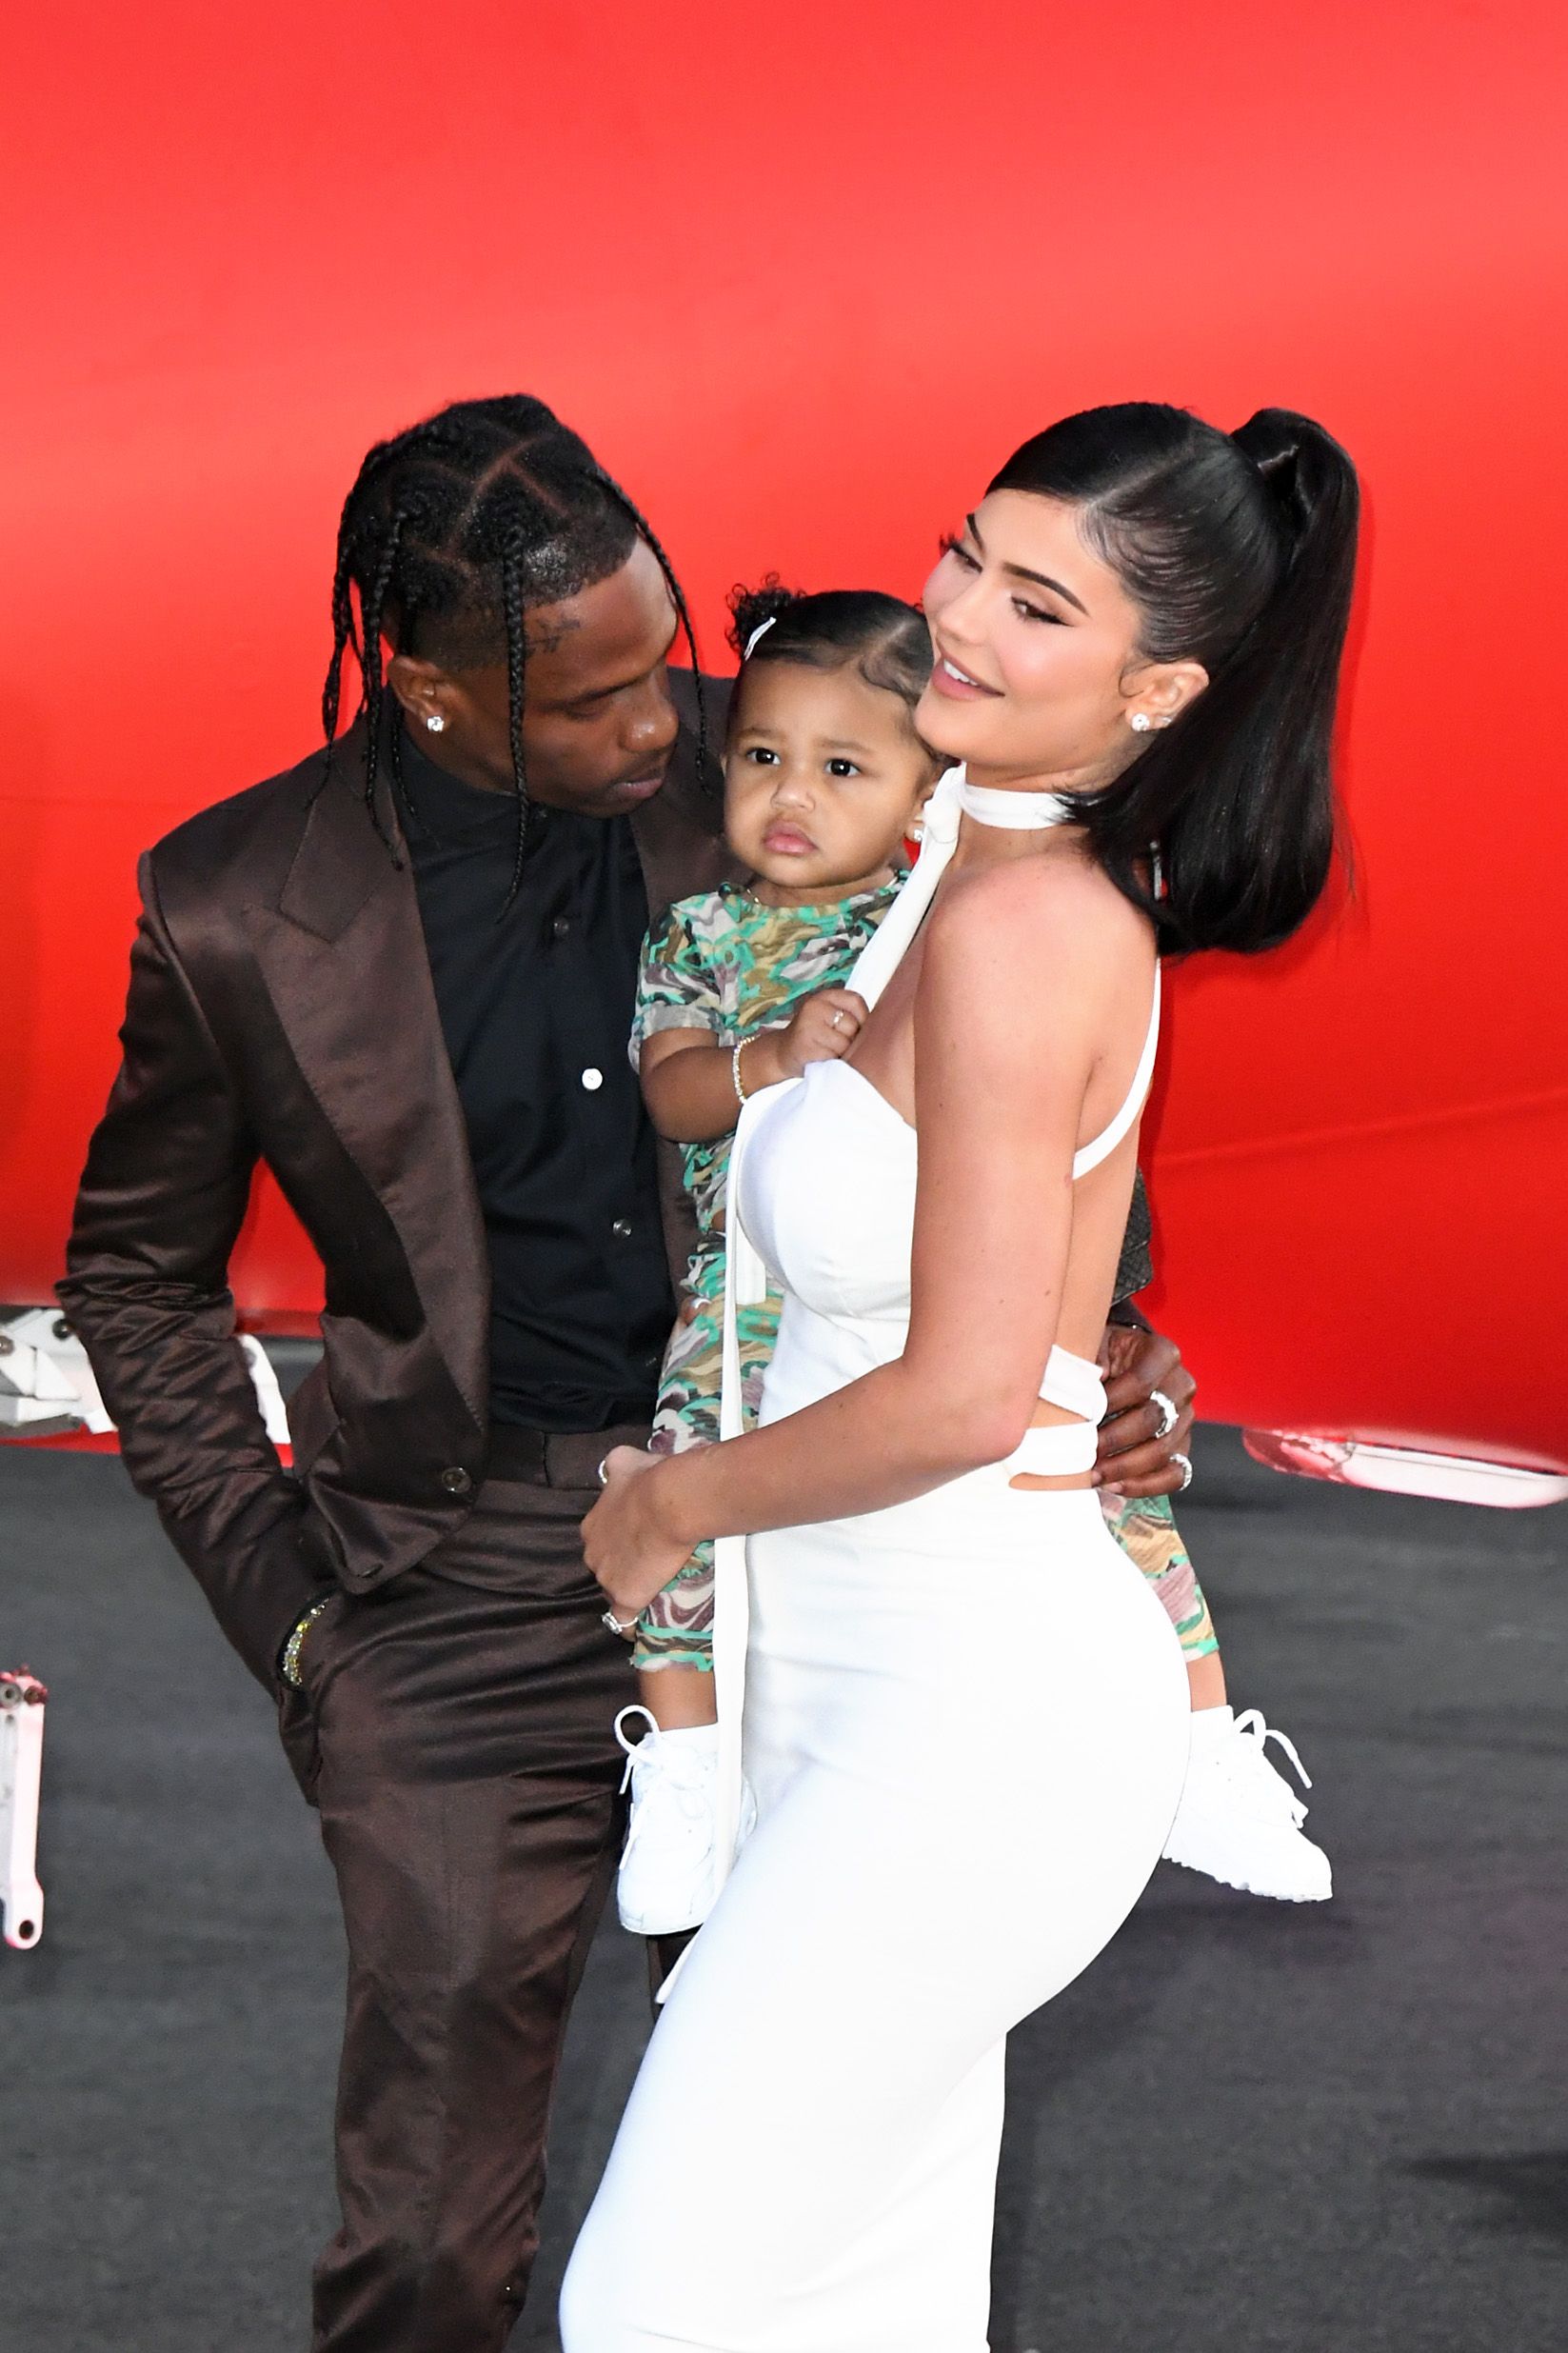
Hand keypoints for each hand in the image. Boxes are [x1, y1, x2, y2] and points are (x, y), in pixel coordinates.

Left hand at [582, 1446, 693, 1630]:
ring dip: (628, 1590)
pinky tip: (639, 1627)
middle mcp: (593, 1553)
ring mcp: (607, 1578)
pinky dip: (629, 1624)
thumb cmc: (650, 1479)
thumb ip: (617, 1465)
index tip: (636, 1539)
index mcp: (592, 1525)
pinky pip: (623, 1620)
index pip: (601, 1540)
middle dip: (621, 1565)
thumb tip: (616, 1463)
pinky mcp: (624, 1598)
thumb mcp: (627, 1461)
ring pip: (613, 1590)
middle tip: (649, 1560)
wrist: (668, 1503)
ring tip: (653, 1589)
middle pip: (605, 1565)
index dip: (619, 1541)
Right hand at [753, 988, 867, 1083]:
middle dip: (851, 1039)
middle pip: (853, 1025)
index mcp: (823, 996)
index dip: (863, 1019)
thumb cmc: (813, 1037)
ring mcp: (808, 1026)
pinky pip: (833, 1056)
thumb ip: (849, 1015)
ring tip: (828, 1051)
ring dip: (841, 1053)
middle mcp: (814, 1007)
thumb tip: (882, 1025)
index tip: (856, 1030)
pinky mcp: (805, 1046)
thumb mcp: (828, 1017)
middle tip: (836, 1044)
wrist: (781, 1054)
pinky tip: (821, 1059)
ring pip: (845, 1043)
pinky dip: (831, 1062)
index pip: (856, 1001)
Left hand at [1093, 1322, 1195, 1496]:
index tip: (1082, 1416)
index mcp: (1163, 1354)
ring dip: (1124, 1467)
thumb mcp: (1096, 1344)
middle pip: (1153, 1419)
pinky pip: (1175, 1474)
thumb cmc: (1104, 1355)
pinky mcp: (1182, 1446)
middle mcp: (1182, 1385)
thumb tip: (1093, 1376)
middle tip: (1082, 1452)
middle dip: (1113, 1440)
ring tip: (1092, 1474)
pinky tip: (1114, 1486)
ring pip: (1164, 1450)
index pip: (1141, 1382)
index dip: (1111, 1402)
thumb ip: (1092, 1357)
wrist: (1121, 1365)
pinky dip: (1145, 1485)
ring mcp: (1186, 1419)